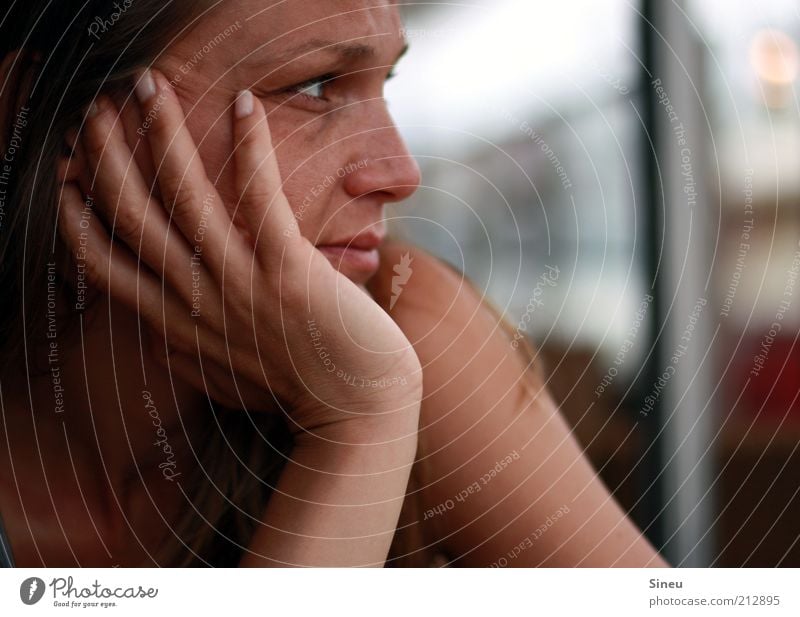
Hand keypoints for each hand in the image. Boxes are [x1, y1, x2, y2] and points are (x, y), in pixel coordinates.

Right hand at [56, 69, 421, 435]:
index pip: (103, 265)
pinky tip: (245, 104)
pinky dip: (250, 147)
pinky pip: (259, 196)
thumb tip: (157, 330)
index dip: (78, 215)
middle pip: (132, 217)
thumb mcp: (220, 374)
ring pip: (184, 196)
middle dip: (106, 155)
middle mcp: (197, 302)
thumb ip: (184, 348)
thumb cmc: (293, 386)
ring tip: (150, 87)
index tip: (68, 175)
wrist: (355, 408)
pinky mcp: (288, 271)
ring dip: (162, 133)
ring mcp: (241, 285)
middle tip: (97, 109)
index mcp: (176, 326)